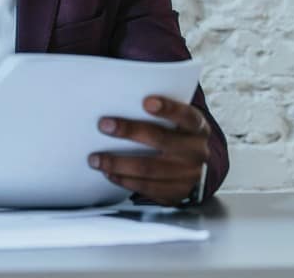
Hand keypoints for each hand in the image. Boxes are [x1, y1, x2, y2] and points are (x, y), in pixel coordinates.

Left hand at [88, 95, 210, 205]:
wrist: (195, 169)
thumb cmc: (177, 137)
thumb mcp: (179, 124)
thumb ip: (161, 114)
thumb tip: (120, 100)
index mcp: (198, 128)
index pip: (186, 116)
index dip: (168, 109)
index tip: (146, 102)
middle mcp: (196, 151)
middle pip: (161, 140)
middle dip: (129, 131)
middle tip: (104, 125)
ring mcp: (188, 175)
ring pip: (148, 168)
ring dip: (117, 163)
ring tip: (95, 158)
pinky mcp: (176, 193)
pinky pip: (146, 187)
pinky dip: (124, 179)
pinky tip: (109, 173)